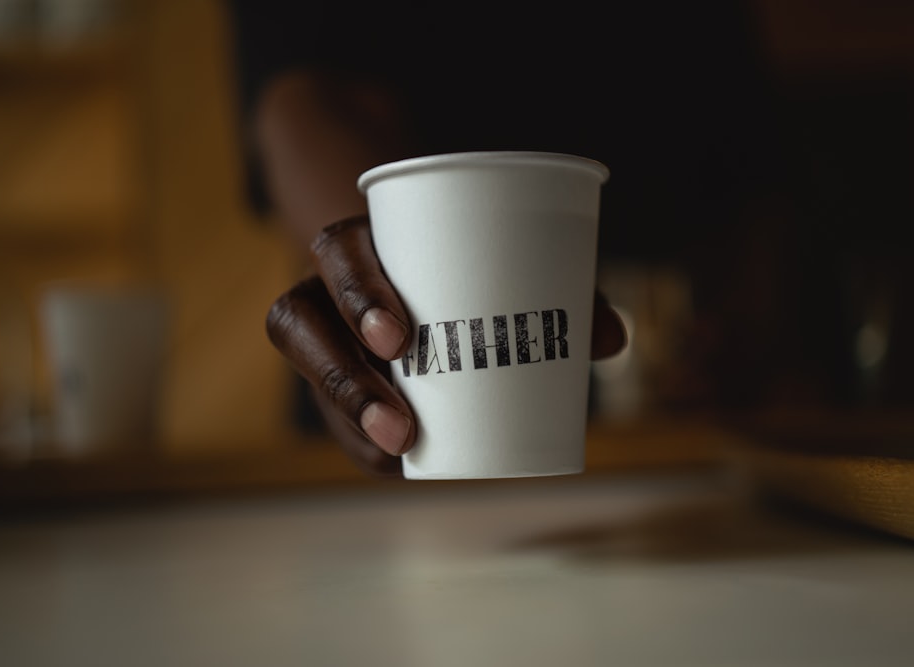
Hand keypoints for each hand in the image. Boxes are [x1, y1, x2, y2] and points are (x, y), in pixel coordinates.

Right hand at [266, 215, 627, 477]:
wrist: (422, 280)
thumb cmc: (471, 270)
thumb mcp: (511, 270)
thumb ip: (560, 293)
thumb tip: (612, 336)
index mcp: (366, 243)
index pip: (339, 253)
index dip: (358, 293)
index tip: (401, 341)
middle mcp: (327, 286)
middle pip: (301, 321)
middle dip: (345, 378)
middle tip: (404, 426)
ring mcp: (322, 335)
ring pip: (308, 373)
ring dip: (348, 418)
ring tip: (399, 452)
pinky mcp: (329, 379)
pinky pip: (328, 414)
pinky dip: (362, 441)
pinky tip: (397, 463)